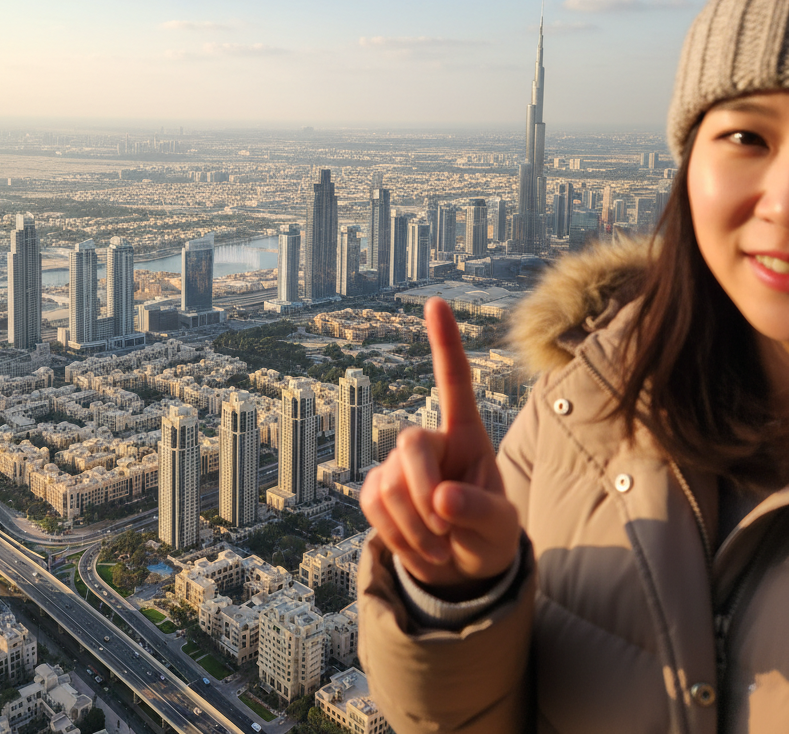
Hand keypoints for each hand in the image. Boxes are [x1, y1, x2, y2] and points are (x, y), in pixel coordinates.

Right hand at [360, 297, 519, 590]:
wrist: (458, 570)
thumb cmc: (488, 536)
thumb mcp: (500, 528)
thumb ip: (480, 511)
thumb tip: (442, 499)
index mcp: (466, 434)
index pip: (455, 382)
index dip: (445, 343)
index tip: (436, 302)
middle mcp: (429, 440)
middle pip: (411, 444)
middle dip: (424, 492)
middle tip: (446, 532)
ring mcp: (398, 463)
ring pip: (389, 483)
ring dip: (416, 527)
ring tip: (441, 546)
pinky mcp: (375, 487)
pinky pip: (372, 505)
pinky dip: (398, 535)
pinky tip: (419, 547)